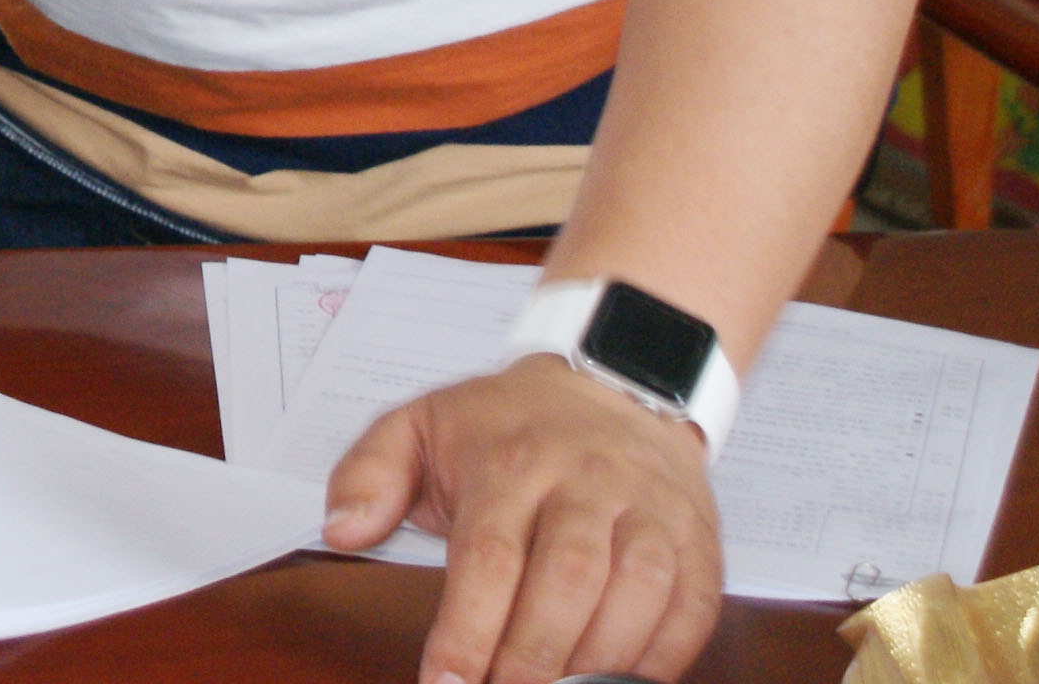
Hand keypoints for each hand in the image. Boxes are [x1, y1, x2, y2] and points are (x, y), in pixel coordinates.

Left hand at [327, 355, 722, 683]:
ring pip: (639, 591)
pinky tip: (625, 674)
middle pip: (568, 579)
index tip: (445, 683)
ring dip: (598, 658)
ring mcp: (650, 508)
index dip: (467, 630)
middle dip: (533, 657)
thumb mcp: (420, 424)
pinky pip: (694, 603)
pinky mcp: (698, 535)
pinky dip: (666, 651)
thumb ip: (368, 474)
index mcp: (512, 460)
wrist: (612, 383)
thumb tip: (341, 529)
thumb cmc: (510, 423)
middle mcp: (587, 482)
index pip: (490, 554)